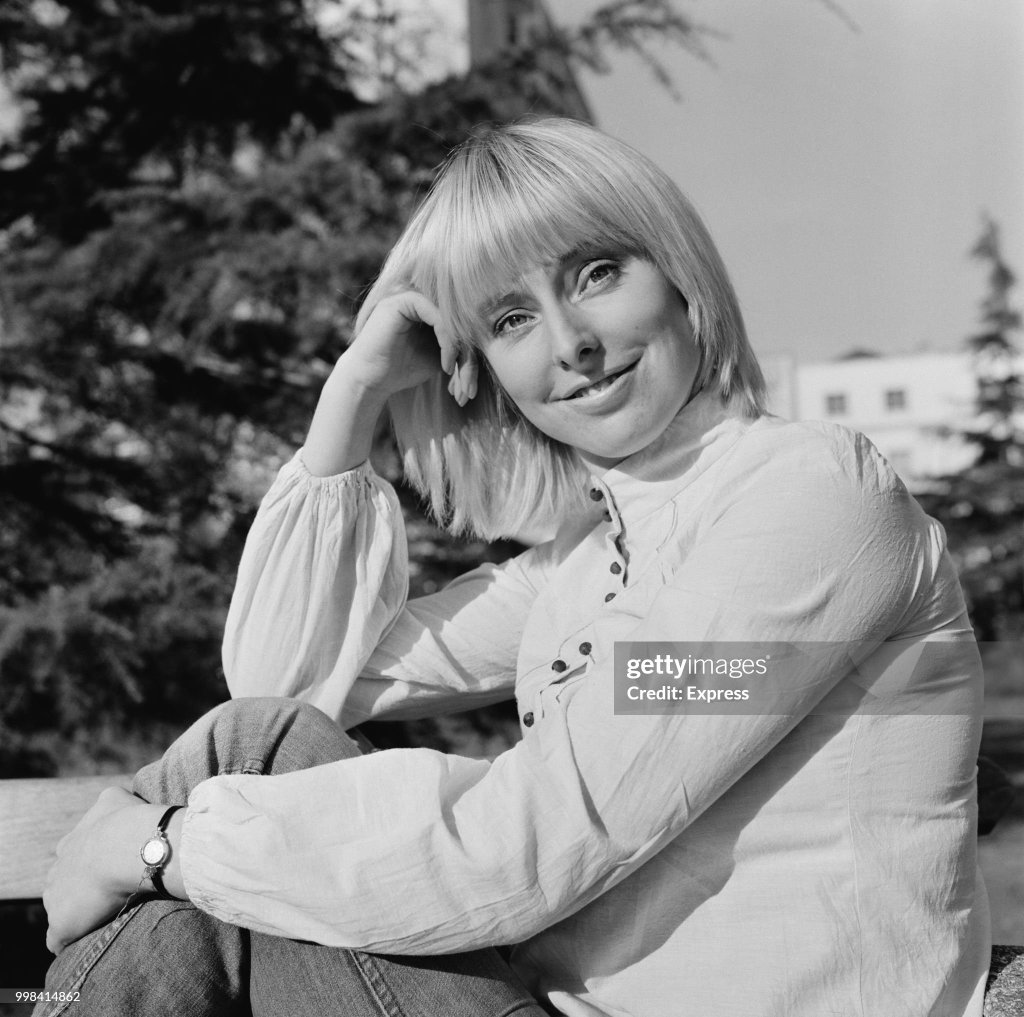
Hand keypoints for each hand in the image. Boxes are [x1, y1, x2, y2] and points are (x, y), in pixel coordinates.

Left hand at [43, 786, 156, 954]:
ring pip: (60, 907)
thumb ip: (110, 801)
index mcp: (70, 843)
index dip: (93, 860)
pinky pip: (58, 939)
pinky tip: (89, 934)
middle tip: (113, 886)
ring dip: (78, 911)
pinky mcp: (62, 924)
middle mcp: (57, 868)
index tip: (114, 862)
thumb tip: (115, 800)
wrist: (129, 847)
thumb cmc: (128, 821)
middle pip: (63, 881)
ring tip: (107, 911)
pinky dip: (70, 938)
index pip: (73, 853)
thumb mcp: (114, 798)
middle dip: (82, 884)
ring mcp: (55, 897)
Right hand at [345, 291, 477, 405]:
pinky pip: (440, 317)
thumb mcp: (441, 360)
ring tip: (457, 380)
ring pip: (454, 322)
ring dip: (462, 354)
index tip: (469, 390)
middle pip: (462, 325)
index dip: (471, 360)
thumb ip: (461, 350)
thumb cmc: (401, 370)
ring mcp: (414, 296)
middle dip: (469, 362)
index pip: (463, 330)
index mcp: (433, 310)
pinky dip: (448, 342)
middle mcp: (425, 298)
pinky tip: (445, 364)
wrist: (370, 379)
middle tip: (468, 390)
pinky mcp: (406, 299)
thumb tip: (489, 348)